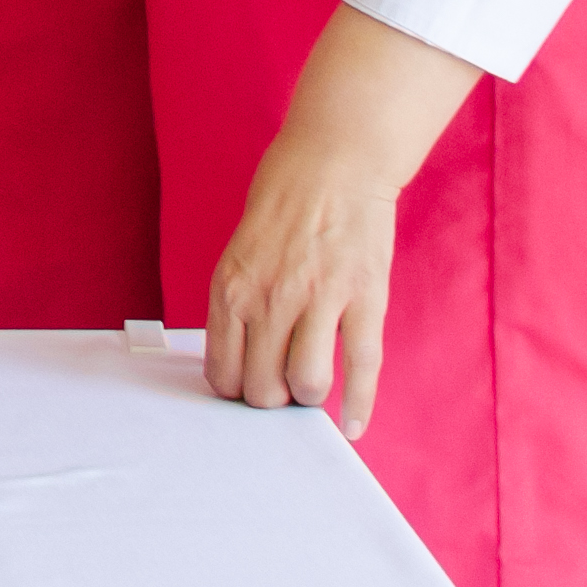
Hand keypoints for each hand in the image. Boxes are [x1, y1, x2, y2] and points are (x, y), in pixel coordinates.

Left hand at [203, 7, 481, 439]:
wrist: (335, 161)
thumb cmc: (284, 200)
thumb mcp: (240, 250)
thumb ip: (241, 300)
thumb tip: (242, 356)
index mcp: (231, 285)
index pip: (221, 369)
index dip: (235, 389)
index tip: (246, 390)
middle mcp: (270, 297)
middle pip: (263, 386)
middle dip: (270, 400)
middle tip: (279, 392)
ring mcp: (320, 300)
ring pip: (307, 383)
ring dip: (308, 398)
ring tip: (310, 388)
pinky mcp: (365, 299)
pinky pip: (362, 366)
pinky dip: (359, 405)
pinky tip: (353, 425)